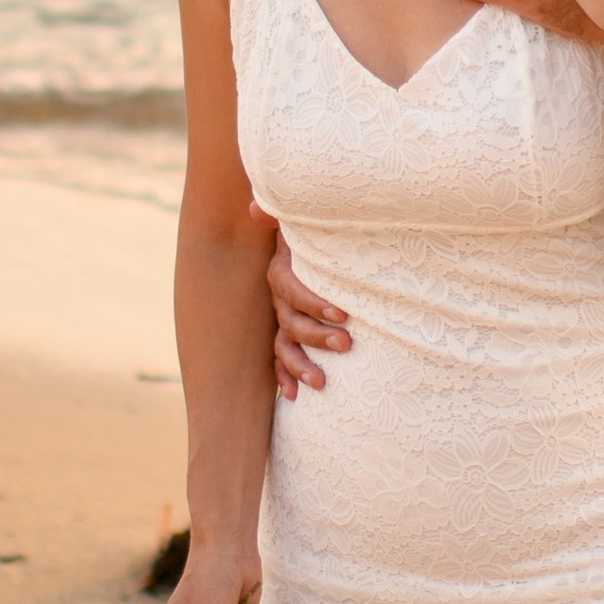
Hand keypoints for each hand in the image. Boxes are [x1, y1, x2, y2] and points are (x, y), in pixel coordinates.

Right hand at [260, 202, 351, 396]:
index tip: (343, 313)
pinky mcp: (291, 333)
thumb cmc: (320, 232)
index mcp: (283, 269)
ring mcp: (283, 316)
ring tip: (321, 382)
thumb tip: (256, 208)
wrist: (318, 242)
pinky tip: (292, 396)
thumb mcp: (306, 221)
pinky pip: (281, 357)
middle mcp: (279, 296)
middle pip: (290, 321)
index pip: (291, 289)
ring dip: (300, 364)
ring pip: (284, 344)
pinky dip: (285, 376)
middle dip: (317, 336)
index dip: (313, 302)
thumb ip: (284, 214)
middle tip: (346, 344)